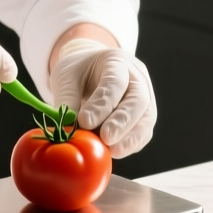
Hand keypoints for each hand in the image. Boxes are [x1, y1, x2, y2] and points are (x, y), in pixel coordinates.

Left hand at [50, 39, 156, 157]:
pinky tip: (117, 151)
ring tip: (113, 151)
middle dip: (122, 122)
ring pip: (146, 118)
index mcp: (116, 61)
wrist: (90, 71)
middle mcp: (137, 78)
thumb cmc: (79, 72)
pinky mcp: (144, 116)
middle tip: (106, 138)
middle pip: (138, 100)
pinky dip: (132, 144)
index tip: (85, 122)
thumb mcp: (66, 77)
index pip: (114, 82)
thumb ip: (67, 100)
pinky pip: (144, 132)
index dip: (102, 104)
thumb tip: (66, 128)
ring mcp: (145, 97)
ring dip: (130, 138)